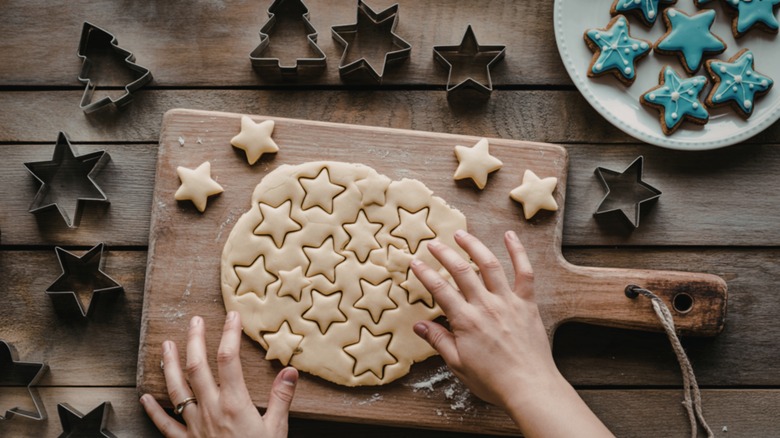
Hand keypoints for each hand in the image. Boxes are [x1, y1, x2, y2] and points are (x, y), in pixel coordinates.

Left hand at [140, 312, 297, 437]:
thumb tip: (290, 371)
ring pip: (177, 389)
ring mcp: (194, 426)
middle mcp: (211, 410)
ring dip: (170, 365)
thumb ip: (282, 399)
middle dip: (195, 340)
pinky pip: (165, 424)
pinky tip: (145, 397)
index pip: (229, 359)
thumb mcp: (277, 430)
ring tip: (167, 345)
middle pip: (198, 367)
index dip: (230, 334)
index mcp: (235, 404)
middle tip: (195, 321)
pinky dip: (153, 410)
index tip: (233, 316)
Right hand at [411, 230, 611, 436]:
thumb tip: (418, 326)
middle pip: (461, 271)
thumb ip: (439, 341)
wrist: (529, 387)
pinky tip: (510, 236)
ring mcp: (508, 302)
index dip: (425, 274)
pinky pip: (524, 272)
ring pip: (489, 265)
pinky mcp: (527, 303)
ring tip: (461, 234)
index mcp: (466, 321)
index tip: (415, 262)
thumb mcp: (458, 365)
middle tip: (432, 244)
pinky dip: (518, 252)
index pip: (440, 290)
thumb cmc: (493, 381)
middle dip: (444, 254)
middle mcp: (486, 306)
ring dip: (474, 246)